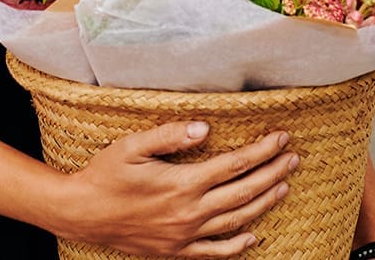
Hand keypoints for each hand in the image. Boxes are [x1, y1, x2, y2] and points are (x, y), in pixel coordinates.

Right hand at [57, 121, 296, 257]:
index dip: (262, 151)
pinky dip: (237, 245)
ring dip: (264, 203)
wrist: (82, 214)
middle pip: (243, 192)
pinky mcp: (176, 251)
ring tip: (283, 187)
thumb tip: (206, 128)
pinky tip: (253, 235)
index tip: (281, 138)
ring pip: (236, 221)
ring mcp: (184, 235)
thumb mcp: (132, 146)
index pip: (235, 165)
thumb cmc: (105, 174)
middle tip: (292, 159)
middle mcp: (189, 212)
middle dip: (272, 173)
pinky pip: (215, 252)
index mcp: (182, 183)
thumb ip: (170, 135)